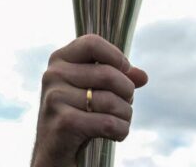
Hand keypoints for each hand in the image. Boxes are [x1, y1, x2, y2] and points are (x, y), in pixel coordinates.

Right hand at [30, 34, 148, 166]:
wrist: (53, 153)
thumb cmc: (79, 114)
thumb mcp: (96, 90)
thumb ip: (119, 77)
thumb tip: (142, 76)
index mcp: (59, 60)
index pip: (92, 43)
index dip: (116, 57)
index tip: (124, 71)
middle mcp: (53, 75)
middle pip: (108, 74)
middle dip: (127, 92)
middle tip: (126, 103)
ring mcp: (55, 98)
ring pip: (111, 101)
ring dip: (126, 114)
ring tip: (121, 121)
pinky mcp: (63, 123)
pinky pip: (108, 123)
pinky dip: (121, 131)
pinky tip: (116, 134)